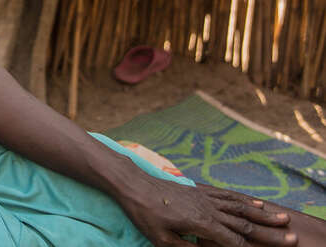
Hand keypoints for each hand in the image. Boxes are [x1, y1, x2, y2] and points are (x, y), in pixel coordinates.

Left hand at [118, 175, 296, 246]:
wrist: (134, 185)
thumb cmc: (145, 214)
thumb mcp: (161, 239)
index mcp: (201, 223)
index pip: (233, 241)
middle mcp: (208, 209)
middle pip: (244, 224)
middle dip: (269, 233)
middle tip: (292, 238)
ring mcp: (205, 198)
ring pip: (240, 207)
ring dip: (263, 215)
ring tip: (283, 219)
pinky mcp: (200, 190)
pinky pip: (227, 196)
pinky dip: (244, 200)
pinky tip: (257, 203)